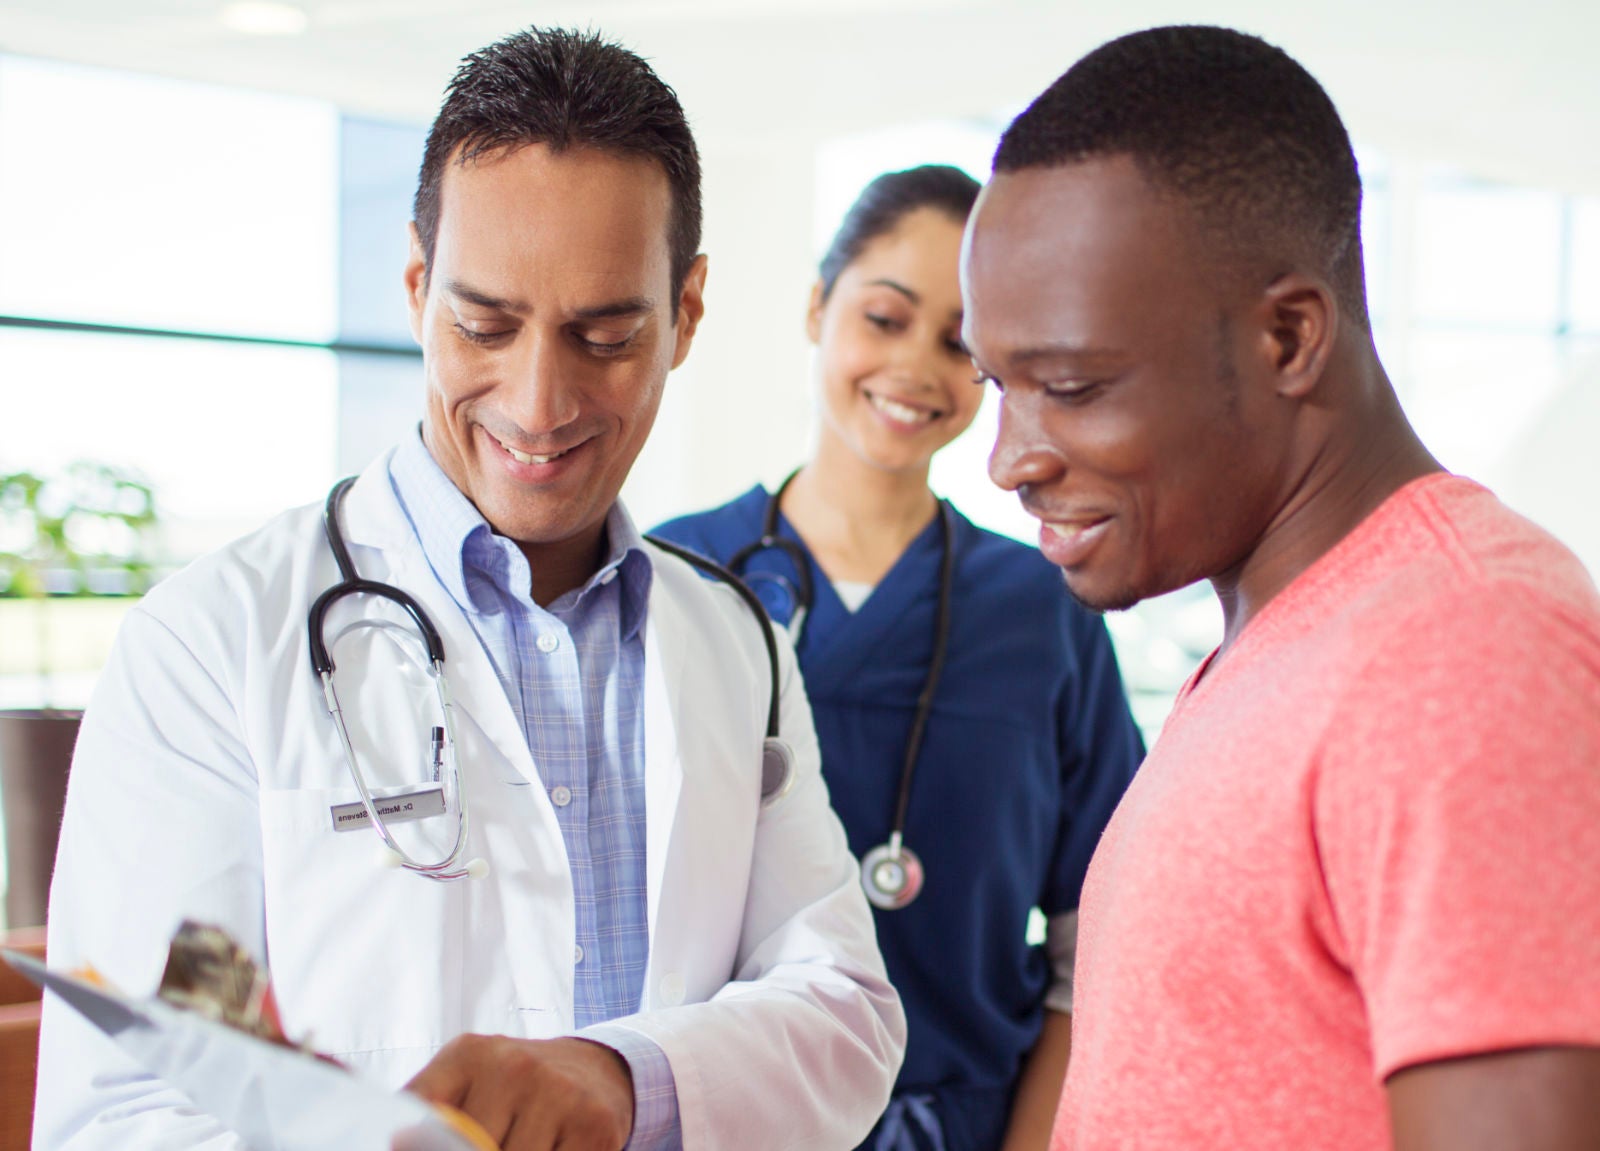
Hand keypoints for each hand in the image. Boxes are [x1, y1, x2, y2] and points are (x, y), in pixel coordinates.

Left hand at [405, 1034, 634, 1150]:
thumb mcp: (461, 1081)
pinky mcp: (596, 1124)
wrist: (592, 1068)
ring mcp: (559, 1094)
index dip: (420, 1142)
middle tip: (485, 1144)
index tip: (411, 1145)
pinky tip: (550, 1146)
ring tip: (514, 1142)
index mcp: (466, 1055)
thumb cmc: (510, 1087)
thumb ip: (425, 1108)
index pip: (425, 1118)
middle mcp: (514, 1067)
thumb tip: (397, 1141)